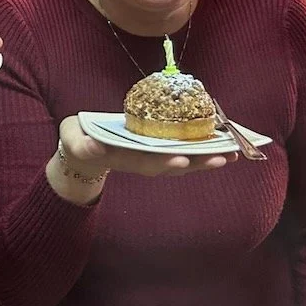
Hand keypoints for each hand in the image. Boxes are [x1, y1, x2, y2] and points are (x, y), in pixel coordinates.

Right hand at [47, 115, 236, 203]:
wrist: (81, 154)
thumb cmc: (77, 142)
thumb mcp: (72, 141)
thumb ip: (78, 145)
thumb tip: (90, 148)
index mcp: (121, 158)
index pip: (144, 162)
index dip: (163, 161)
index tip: (181, 159)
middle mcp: (140, 162)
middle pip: (172, 165)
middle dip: (197, 162)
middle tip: (222, 158)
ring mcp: (151, 158)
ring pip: (183, 161)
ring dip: (207, 158)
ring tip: (232, 153)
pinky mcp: (158, 152)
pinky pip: (185, 152)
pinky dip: (204, 150)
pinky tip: (224, 145)